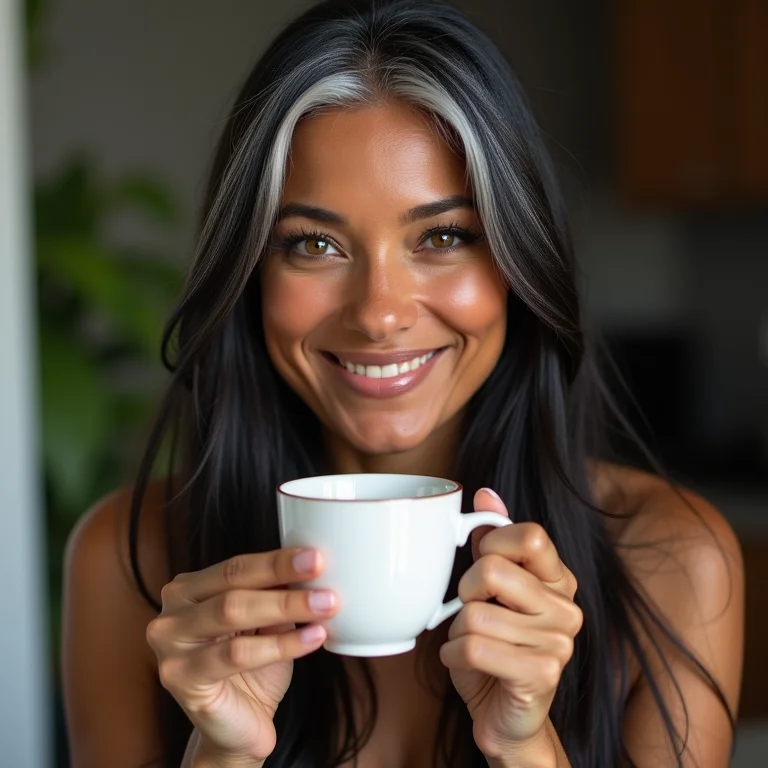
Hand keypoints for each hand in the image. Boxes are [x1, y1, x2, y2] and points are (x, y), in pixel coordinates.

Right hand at [146, 548, 338, 763]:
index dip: (277, 560)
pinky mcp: (179, 677)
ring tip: (324, 605)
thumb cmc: (251, 671)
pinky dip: (281, 644)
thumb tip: (310, 567)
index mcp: (189, 590)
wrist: (238, 729)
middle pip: (233, 585)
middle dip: (281, 575)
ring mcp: (169, 646)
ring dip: (286, 606)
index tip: (314, 556)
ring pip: (232, 611)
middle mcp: (171, 613)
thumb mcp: (267, 624)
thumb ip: (275, 595)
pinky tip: (311, 638)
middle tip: (320, 572)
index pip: (236, 566)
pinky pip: (237, 653)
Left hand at [439, 489, 581, 759]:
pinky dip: (453, 655)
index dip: (491, 546)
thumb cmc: (495, 648)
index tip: (483, 567)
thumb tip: (486, 495)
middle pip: (492, 570)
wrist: (505, 716)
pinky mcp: (542, 673)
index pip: (528, 534)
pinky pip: (474, 646)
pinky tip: (464, 662)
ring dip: (457, 631)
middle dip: (464, 592)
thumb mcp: (490, 590)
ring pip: (474, 613)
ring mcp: (560, 642)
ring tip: (472, 643)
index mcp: (558, 579)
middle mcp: (567, 607)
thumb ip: (492, 542)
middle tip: (472, 611)